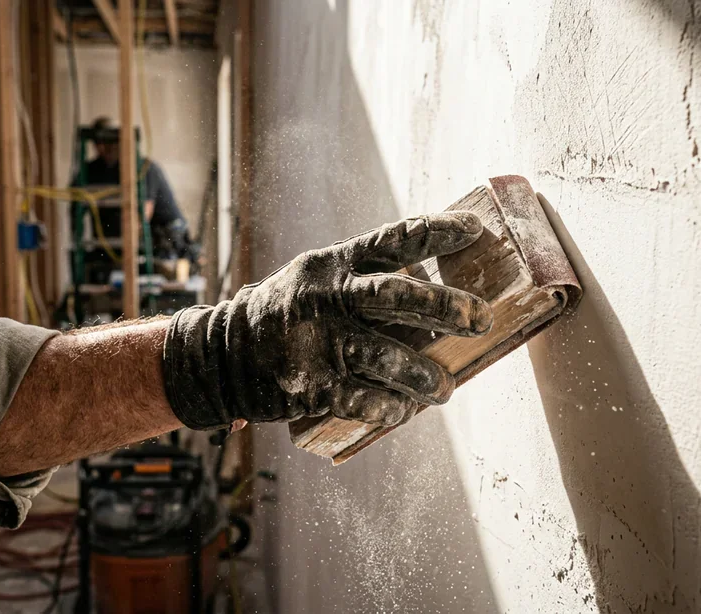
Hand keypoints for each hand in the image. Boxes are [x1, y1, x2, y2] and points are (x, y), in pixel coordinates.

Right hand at [163, 212, 493, 429]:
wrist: (220, 354)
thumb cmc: (284, 314)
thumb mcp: (314, 280)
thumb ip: (362, 281)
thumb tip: (434, 295)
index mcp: (332, 264)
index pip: (392, 239)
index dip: (436, 231)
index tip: (473, 229)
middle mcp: (325, 296)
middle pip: (397, 295)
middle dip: (447, 307)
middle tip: (481, 319)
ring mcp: (315, 341)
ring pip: (387, 357)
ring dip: (425, 376)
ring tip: (444, 388)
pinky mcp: (308, 384)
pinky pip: (362, 399)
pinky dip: (390, 407)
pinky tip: (402, 411)